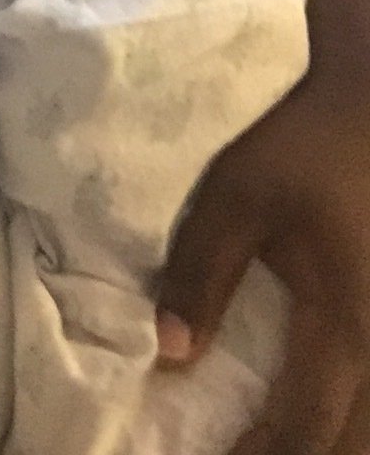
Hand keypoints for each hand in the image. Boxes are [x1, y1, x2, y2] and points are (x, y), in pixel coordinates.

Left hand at [156, 70, 369, 453]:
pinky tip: (314, 408)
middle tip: (234, 453)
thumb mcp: (236, 198)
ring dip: (325, 441)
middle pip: (350, 445)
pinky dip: (346, 415)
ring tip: (266, 439)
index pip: (302, 431)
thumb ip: (200, 276)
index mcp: (344, 325)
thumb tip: (169, 355)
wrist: (369, 100)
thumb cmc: (302, 146)